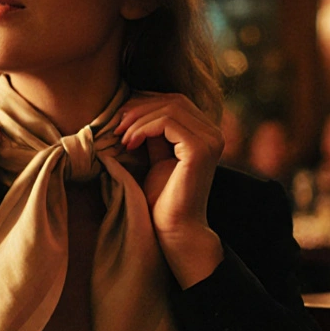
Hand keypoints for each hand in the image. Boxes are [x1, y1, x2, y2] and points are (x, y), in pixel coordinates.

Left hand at [115, 93, 224, 286]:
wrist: (173, 230)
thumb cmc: (162, 200)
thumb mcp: (155, 159)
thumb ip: (153, 134)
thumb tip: (132, 109)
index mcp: (206, 133)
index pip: (175, 102)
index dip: (145, 103)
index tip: (120, 120)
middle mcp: (213, 133)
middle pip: (173, 100)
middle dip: (139, 108)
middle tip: (116, 125)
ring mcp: (210, 140)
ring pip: (169, 108)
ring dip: (138, 119)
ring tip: (120, 137)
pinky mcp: (200, 149)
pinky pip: (167, 122)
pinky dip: (143, 128)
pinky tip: (129, 143)